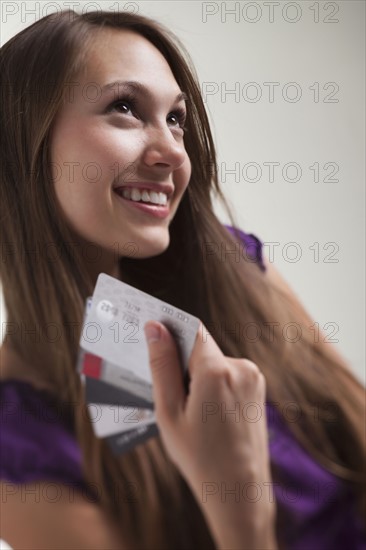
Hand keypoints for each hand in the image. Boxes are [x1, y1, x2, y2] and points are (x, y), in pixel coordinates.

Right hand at [144, 320, 276, 548]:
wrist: (240, 492)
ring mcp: (253, 377)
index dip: (171, 330)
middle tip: (169, 394)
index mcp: (215, 371)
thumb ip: (162, 366)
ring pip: (214, 362)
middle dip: (182, 363)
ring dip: (198, 376)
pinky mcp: (258, 388)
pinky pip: (228, 374)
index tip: (153, 335)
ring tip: (191, 413)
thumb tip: (155, 328)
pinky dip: (214, 385)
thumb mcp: (169, 412)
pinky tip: (208, 415)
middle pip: (201, 349)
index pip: (190, 330)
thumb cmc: (199, 457)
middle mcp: (240, 367)